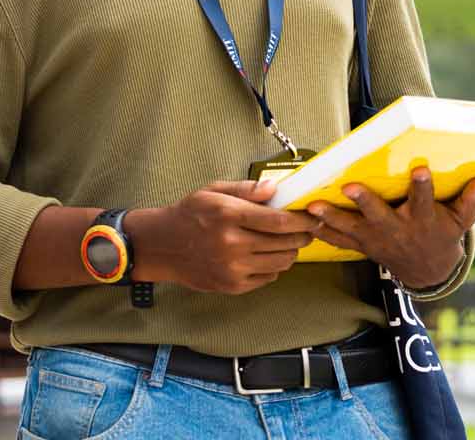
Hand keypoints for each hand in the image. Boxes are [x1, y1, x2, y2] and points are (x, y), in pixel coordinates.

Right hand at [129, 179, 322, 294]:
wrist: (162, 246)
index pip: (279, 221)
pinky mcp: (232, 285)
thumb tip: (275, 188)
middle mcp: (231, 243)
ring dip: (291, 251)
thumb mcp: (212, 191)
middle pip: (285, 243)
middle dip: (303, 235)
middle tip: (307, 229)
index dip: (302, 220)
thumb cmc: (189, 215)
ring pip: (281, 262)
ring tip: (288, 242)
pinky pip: (268, 277)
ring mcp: (232, 267)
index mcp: (228, 215)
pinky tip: (267, 255)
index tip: (312, 217)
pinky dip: (274, 266)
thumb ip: (246, 189)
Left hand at [306, 169, 474, 289]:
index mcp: (421, 221)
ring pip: (351, 229)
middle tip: (350, 187)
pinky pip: (337, 241)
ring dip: (331, 218)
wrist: (427, 270)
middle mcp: (396, 230)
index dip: (422, 187)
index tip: (420, 169)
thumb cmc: (442, 236)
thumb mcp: (460, 222)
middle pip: (379, 216)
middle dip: (365, 202)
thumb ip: (470, 201)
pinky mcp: (361, 245)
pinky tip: (302, 223)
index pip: (423, 201)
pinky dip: (320, 233)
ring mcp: (376, 240)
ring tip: (312, 206)